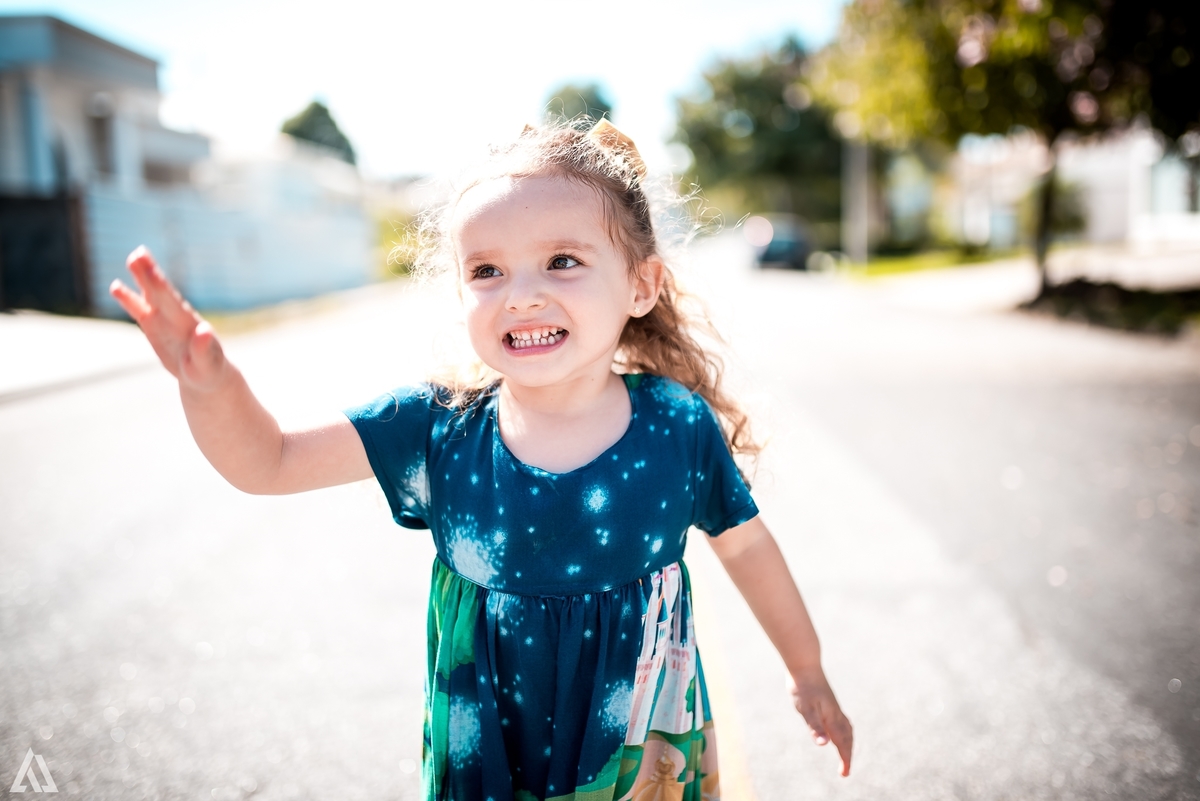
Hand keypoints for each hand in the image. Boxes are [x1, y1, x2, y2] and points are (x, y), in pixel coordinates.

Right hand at [109, 246, 227, 391]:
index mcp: (188, 322)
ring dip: (141, 277)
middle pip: (160, 291)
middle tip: (139, 253)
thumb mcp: (207, 363)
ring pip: (149, 294)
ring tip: (132, 257)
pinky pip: (138, 309)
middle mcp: (175, 315)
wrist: (204, 375)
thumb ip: (205, 348)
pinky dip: (128, 298)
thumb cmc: (209, 370)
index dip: (160, 285)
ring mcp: (163, 319)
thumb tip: (204, 330)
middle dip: (150, 274)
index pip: (172, 300)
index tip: (152, 269)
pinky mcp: (153, 327)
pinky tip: (115, 286)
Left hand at [788, 666, 852, 776]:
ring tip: (845, 752)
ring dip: (847, 742)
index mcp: (832, 718)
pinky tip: (835, 729)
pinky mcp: (828, 702)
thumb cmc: (803, 687)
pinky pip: (841, 721)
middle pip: (847, 737)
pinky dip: (843, 730)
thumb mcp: (806, 709)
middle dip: (847, 754)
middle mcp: (836, 714)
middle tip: (845, 769)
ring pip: (846, 728)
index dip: (845, 759)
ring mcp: (833, 707)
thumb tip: (824, 745)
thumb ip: (815, 727)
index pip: (842, 743)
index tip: (845, 774)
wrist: (804, 664)